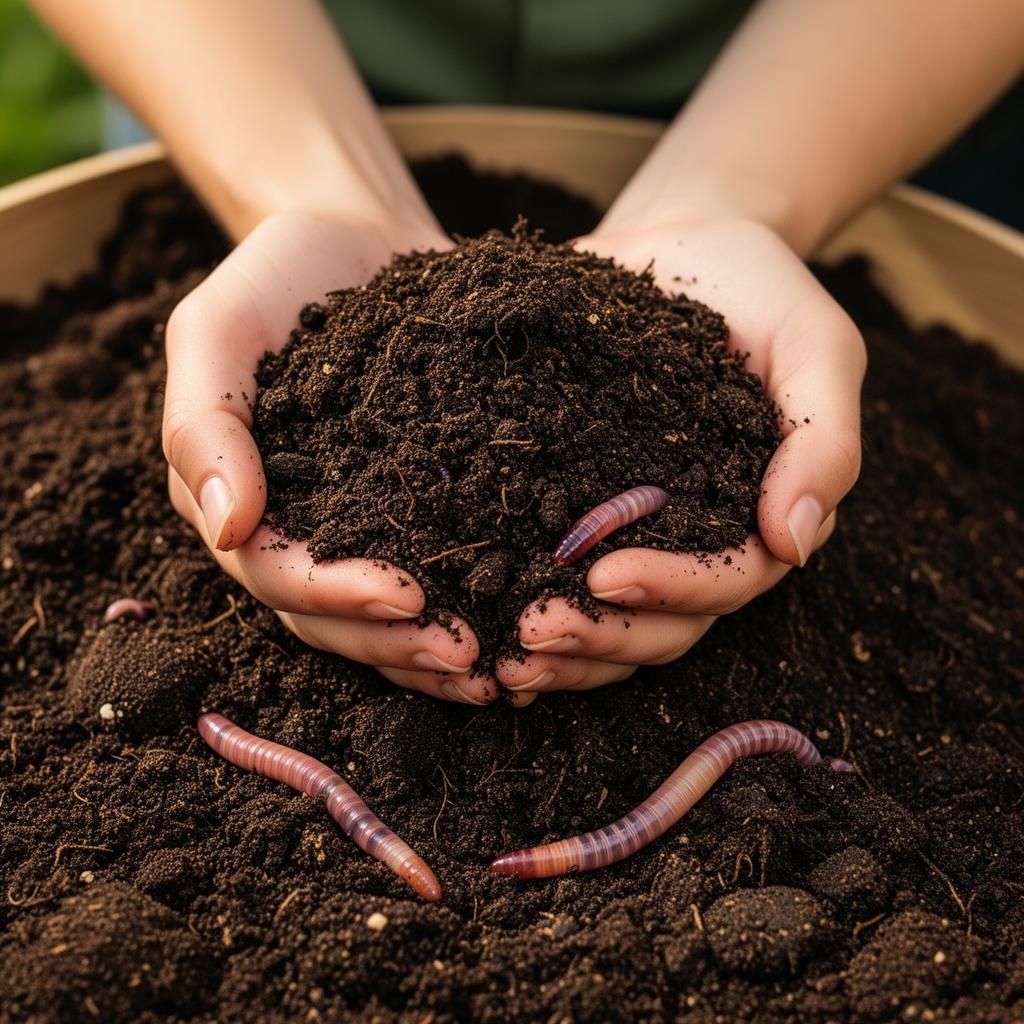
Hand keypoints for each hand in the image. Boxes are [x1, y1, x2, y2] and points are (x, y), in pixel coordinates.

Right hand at [163, 210, 497, 704]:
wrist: (353, 236)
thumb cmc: (277, 277)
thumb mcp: (216, 329)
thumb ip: (204, 424)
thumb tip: (226, 525)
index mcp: (239, 500)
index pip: (273, 572)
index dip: (334, 596)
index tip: (407, 596)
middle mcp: (294, 526)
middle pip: (329, 616)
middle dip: (394, 642)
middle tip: (467, 657)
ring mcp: (355, 523)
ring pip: (380, 615)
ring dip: (431, 648)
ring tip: (495, 667)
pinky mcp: (414, 507)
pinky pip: (433, 571)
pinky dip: (467, 606)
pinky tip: (515, 625)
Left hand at [497, 217, 863, 696]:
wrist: (683, 240)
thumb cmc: (758, 289)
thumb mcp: (814, 345)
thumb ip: (824, 438)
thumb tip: (795, 542)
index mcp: (758, 512)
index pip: (728, 580)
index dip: (673, 589)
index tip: (605, 577)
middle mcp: (698, 535)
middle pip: (664, 622)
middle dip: (603, 635)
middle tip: (532, 633)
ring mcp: (635, 527)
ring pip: (611, 620)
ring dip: (561, 647)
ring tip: (501, 652)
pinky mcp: (577, 502)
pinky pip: (557, 574)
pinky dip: (522, 605)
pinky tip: (476, 618)